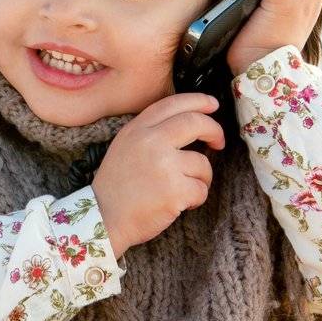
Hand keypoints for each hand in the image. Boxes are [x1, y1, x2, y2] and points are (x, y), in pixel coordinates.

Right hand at [90, 93, 224, 256]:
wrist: (103, 219)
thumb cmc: (116, 187)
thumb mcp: (124, 148)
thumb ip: (149, 133)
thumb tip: (189, 124)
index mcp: (137, 130)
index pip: (173, 104)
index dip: (198, 101)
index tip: (213, 106)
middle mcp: (150, 141)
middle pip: (196, 122)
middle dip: (214, 130)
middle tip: (218, 142)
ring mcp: (164, 165)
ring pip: (202, 163)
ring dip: (200, 179)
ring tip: (182, 190)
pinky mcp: (175, 190)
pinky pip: (201, 189)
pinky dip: (195, 199)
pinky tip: (179, 204)